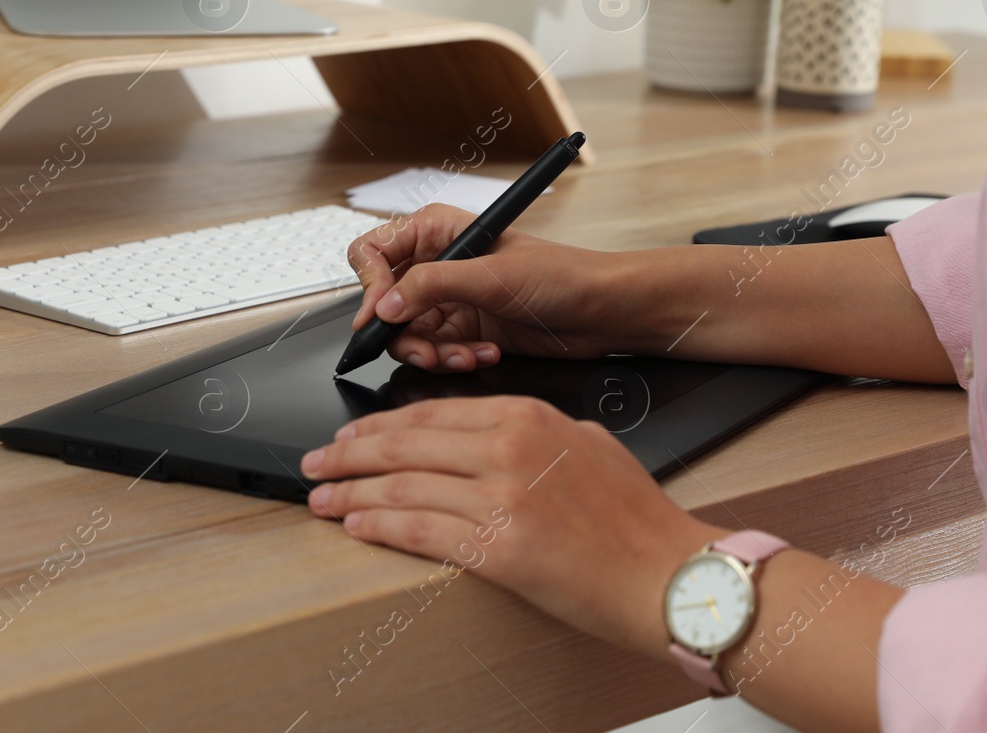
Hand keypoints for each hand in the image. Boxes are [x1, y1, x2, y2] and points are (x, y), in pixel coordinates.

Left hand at [301, 395, 724, 660]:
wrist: (668, 574)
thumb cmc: (637, 518)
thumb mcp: (588, 444)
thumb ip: (537, 433)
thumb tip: (492, 435)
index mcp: (528, 417)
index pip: (433, 413)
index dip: (381, 426)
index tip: (353, 436)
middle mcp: (508, 448)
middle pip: (406, 443)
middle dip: (350, 454)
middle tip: (317, 463)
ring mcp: (501, 497)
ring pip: (404, 485)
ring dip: (352, 494)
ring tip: (322, 500)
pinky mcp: (498, 548)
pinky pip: (420, 530)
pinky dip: (380, 526)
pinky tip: (357, 526)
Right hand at [345, 204, 622, 370]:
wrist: (602, 311)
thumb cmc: (563, 273)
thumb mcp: (491, 276)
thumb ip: (430, 286)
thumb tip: (383, 305)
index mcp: (438, 231)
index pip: (374, 253)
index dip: (370, 285)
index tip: (380, 316)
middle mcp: (439, 263)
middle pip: (385, 302)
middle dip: (403, 331)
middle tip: (425, 348)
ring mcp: (451, 299)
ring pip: (408, 334)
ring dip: (432, 351)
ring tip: (463, 354)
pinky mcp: (465, 330)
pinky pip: (436, 351)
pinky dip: (454, 358)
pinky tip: (484, 352)